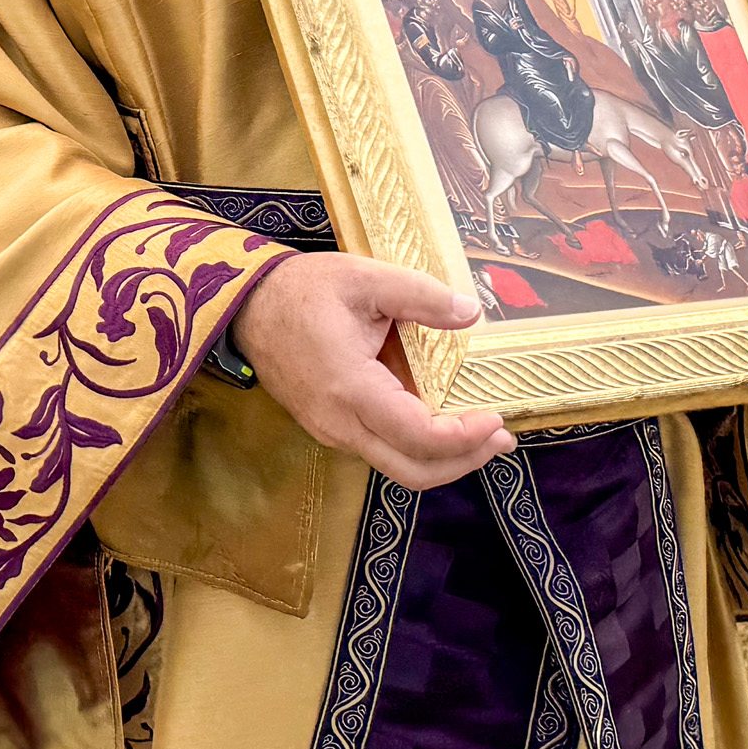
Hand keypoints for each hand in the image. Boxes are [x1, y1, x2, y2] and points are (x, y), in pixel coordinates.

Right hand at [229, 254, 505, 489]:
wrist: (246, 306)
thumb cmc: (303, 290)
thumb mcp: (364, 277)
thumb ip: (420, 295)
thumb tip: (470, 312)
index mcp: (352, 388)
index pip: (419, 437)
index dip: (465, 438)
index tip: (497, 417)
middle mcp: (340, 423)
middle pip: (413, 471)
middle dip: (465, 461)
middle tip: (502, 437)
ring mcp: (331, 431)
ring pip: (397, 467)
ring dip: (444, 459)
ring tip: (480, 433)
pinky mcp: (329, 428)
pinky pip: (380, 451)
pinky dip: (418, 447)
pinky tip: (439, 420)